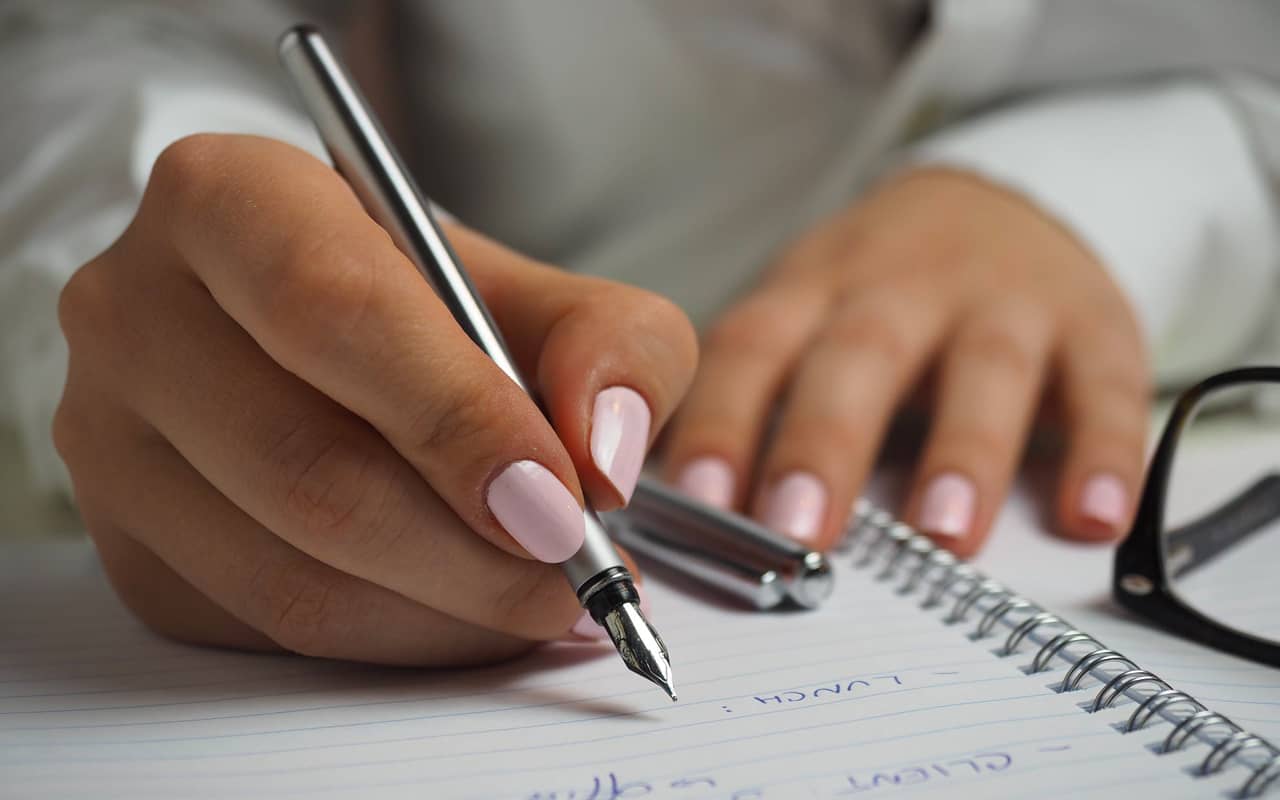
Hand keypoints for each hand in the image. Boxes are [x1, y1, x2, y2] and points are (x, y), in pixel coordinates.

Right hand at [54, 134, 696, 664]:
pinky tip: (467, 612)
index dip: (456, 418)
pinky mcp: (128, 545)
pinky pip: (270, 630)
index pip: (331, 311)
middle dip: (470, 551)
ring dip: (446, 613)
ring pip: (288, 574)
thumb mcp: (548, 293)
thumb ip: (613, 346)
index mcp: (228, 199)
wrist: (331, 344)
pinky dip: (396, 640)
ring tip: (544, 601)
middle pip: (306, 465)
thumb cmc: (438, 308)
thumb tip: (604, 457)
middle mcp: (137, 311)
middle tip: (577, 578)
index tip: (562, 502)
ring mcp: (110, 440)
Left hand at [663, 168, 1148, 555]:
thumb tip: (679, 511)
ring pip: (984, 369)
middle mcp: (902, 287)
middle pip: (859, 356)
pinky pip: (1105, 385)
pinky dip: (1105, 451)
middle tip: (798, 530)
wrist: (1002, 201)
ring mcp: (1002, 300)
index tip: (696, 501)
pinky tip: (1093, 517)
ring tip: (944, 535)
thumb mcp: (806, 313)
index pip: (753, 349)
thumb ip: (755, 398)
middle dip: (825, 443)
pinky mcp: (1093, 323)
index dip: (721, 421)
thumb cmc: (879, 290)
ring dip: (964, 452)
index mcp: (814, 290)